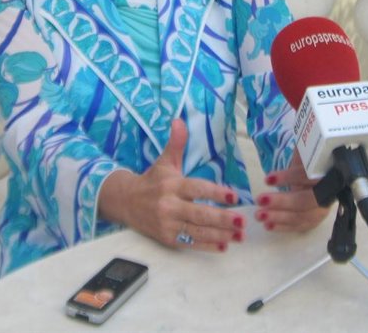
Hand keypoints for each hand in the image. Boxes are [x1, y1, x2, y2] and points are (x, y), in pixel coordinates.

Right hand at [98, 119, 245, 251]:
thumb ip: (176, 143)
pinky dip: (207, 246)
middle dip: (222, 219)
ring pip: (197, 231)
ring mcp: (168, 224)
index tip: (234, 197)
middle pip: (199, 214)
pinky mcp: (167, 238)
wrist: (126, 202)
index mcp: (172, 185)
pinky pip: (190, 243)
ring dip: (220, 235)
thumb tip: (179, 120)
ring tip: (240, 236)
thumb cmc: (152, 181)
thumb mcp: (164, 161)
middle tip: (242, 221)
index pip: (197, 189)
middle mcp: (169, 205)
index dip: (215, 193)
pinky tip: (224, 246)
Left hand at [256, 153, 329, 231]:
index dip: (289, 178)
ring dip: (279, 217)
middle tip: (260, 200)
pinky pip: (299, 227)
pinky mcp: (315, 221)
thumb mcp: (307, 154)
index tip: (268, 179)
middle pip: (306, 201)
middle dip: (282, 202)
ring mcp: (322, 210)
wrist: (323, 179)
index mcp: (328, 174)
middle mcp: (328, 194)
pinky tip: (268, 226)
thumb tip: (298, 132)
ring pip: (302, 216)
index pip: (309, 176)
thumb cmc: (311, 165)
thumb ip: (303, 148)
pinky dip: (283, 228)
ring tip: (259, 215)